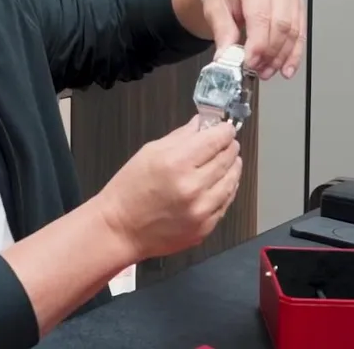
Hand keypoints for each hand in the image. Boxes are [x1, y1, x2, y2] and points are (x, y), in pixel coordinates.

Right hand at [95, 117, 242, 260]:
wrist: (120, 229)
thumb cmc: (129, 191)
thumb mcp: (149, 153)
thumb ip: (179, 137)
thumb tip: (200, 125)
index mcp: (176, 163)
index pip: (214, 140)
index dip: (224, 131)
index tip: (226, 128)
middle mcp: (192, 187)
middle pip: (226, 159)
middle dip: (229, 147)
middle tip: (228, 142)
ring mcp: (201, 210)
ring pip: (231, 182)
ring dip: (233, 168)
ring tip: (229, 161)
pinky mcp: (204, 227)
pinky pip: (225, 204)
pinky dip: (226, 190)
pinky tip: (221, 183)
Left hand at [204, 0, 305, 79]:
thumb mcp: (214, 8)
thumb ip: (222, 32)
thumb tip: (226, 58)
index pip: (261, 17)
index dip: (258, 44)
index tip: (250, 63)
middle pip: (281, 26)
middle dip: (270, 53)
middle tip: (257, 70)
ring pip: (293, 32)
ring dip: (281, 57)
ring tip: (266, 72)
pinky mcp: (297, 7)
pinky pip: (300, 34)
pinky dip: (293, 54)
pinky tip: (286, 69)